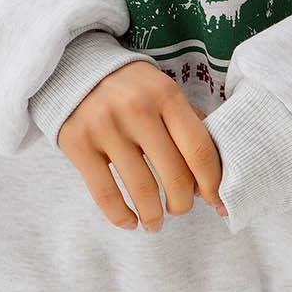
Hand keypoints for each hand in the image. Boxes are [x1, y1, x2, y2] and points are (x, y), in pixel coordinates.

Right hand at [56, 61, 227, 231]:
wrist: (75, 69)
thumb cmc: (131, 88)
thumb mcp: (163, 91)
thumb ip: (189, 123)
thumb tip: (215, 173)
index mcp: (167, 94)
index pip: (200, 150)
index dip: (212, 184)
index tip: (215, 203)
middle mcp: (137, 108)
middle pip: (175, 175)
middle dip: (182, 204)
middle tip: (180, 209)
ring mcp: (105, 126)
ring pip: (142, 190)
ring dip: (154, 216)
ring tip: (155, 222)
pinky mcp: (78, 143)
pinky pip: (105, 194)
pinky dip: (121, 217)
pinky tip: (130, 221)